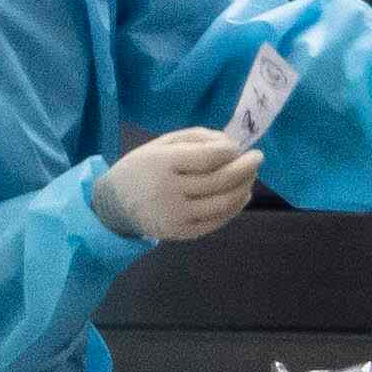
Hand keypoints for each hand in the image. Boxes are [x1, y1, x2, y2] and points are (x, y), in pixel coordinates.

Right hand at [95, 128, 266, 249]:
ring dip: (244, 187)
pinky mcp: (182, 233)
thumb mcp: (160, 144)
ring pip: (224, 202)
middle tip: (258, 158)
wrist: (114, 205)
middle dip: (246, 167)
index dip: (231, 151)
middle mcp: (169, 190)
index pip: (208, 157)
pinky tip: (241, 195)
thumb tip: (231, 144)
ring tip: (251, 176)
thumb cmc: (141, 168)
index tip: (239, 146)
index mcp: (162, 163)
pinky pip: (217, 221)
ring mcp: (177, 215)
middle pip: (220, 180)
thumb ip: (195, 138)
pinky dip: (235, 207)